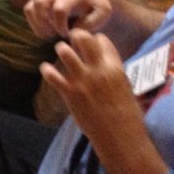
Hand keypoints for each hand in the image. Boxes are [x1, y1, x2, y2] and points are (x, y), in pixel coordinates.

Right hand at [24, 0, 114, 39]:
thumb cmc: (97, 3)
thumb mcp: (103, 11)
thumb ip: (94, 21)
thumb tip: (75, 29)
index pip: (59, 9)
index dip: (60, 25)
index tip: (67, 34)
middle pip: (40, 6)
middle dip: (46, 23)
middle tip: (57, 34)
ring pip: (30, 7)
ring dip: (37, 24)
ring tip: (50, 34)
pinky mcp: (39, 0)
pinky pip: (28, 9)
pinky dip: (33, 22)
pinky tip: (46, 31)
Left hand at [40, 29, 141, 152]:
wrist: (121, 138)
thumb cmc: (127, 116)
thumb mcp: (125, 87)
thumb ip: (112, 72)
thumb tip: (102, 63)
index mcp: (115, 68)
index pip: (101, 40)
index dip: (94, 39)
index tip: (90, 42)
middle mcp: (98, 70)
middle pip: (83, 38)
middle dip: (75, 35)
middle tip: (71, 40)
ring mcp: (83, 80)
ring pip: (65, 51)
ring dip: (61, 49)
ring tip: (61, 52)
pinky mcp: (70, 92)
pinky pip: (51, 75)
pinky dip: (46, 70)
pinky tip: (46, 70)